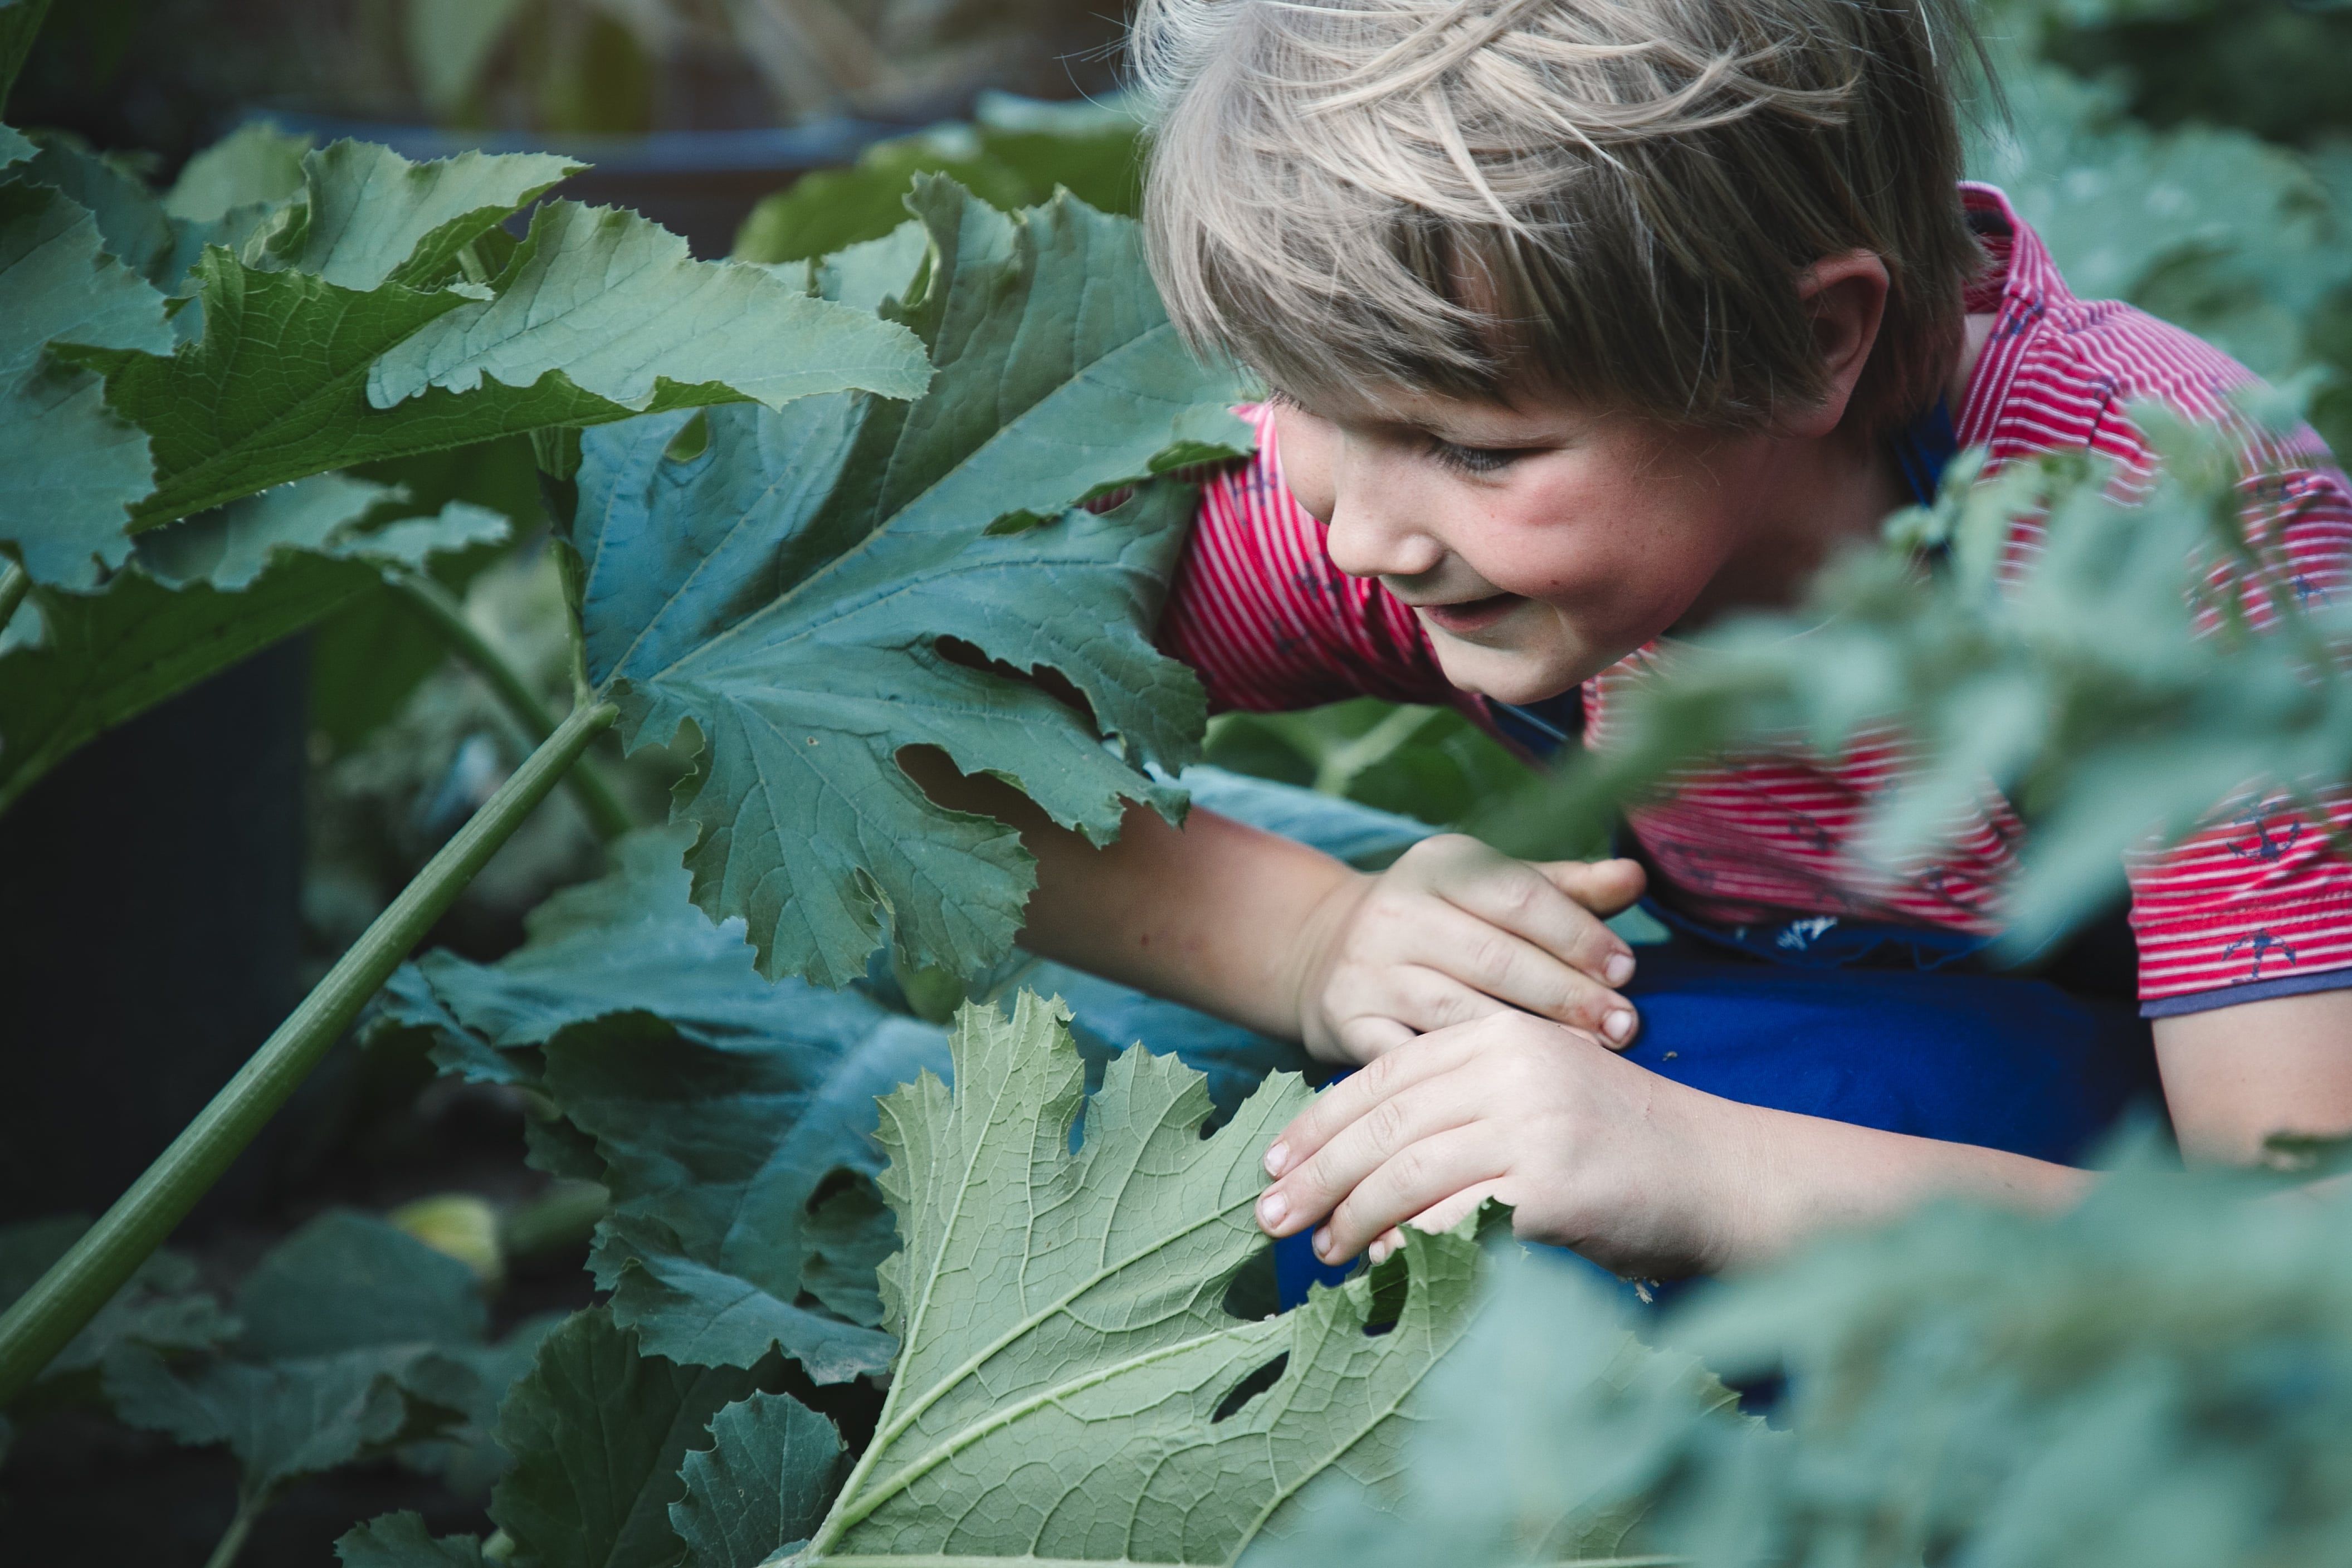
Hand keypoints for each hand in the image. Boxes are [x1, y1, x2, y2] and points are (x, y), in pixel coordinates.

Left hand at [1251, 1012, 1752, 1278]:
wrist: (1723, 1177)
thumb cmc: (1622, 1147)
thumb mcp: (1538, 1095)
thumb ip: (1462, 1105)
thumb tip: (1362, 1156)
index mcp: (1500, 1034)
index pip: (1383, 1076)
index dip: (1319, 1122)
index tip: (1273, 1162)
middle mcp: (1512, 1067)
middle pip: (1383, 1124)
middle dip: (1316, 1174)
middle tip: (1268, 1218)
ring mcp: (1533, 1123)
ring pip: (1406, 1173)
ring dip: (1352, 1219)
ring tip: (1323, 1251)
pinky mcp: (1552, 1186)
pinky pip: (1452, 1220)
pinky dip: (1408, 1247)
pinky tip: (1385, 1267)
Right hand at [1288, 834, 1647, 1062]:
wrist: (1329, 952)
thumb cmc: (1444, 921)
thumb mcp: (1493, 890)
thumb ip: (1565, 888)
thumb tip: (1635, 877)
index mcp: (1438, 864)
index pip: (1518, 896)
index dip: (1577, 935)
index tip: (1626, 972)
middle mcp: (1396, 910)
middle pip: (1494, 957)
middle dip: (1567, 994)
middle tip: (1623, 1026)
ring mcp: (1367, 969)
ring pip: (1458, 1010)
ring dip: (1529, 1038)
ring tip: (1588, 1057)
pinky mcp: (1348, 1023)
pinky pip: (1414, 1057)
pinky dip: (1464, 1075)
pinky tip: (1511, 1089)